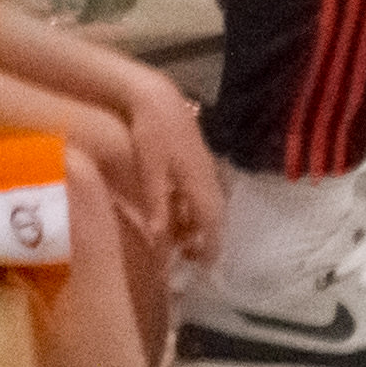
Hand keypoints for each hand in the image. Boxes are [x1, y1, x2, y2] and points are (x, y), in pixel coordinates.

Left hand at [115, 75, 221, 276]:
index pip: (213, 223)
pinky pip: (202, 192)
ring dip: (200, 223)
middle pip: (215, 216)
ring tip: (182, 238)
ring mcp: (206, 167)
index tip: (206, 267)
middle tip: (191, 257)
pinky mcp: (198, 160)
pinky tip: (178, 210)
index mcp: (200, 184)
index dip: (211, 246)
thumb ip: (158, 207)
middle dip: (207, 238)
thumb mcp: (150, 174)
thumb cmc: (151, 135)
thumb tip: (161, 240)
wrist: (157, 99)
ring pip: (209, 204)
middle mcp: (209, 178)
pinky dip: (194, 208)